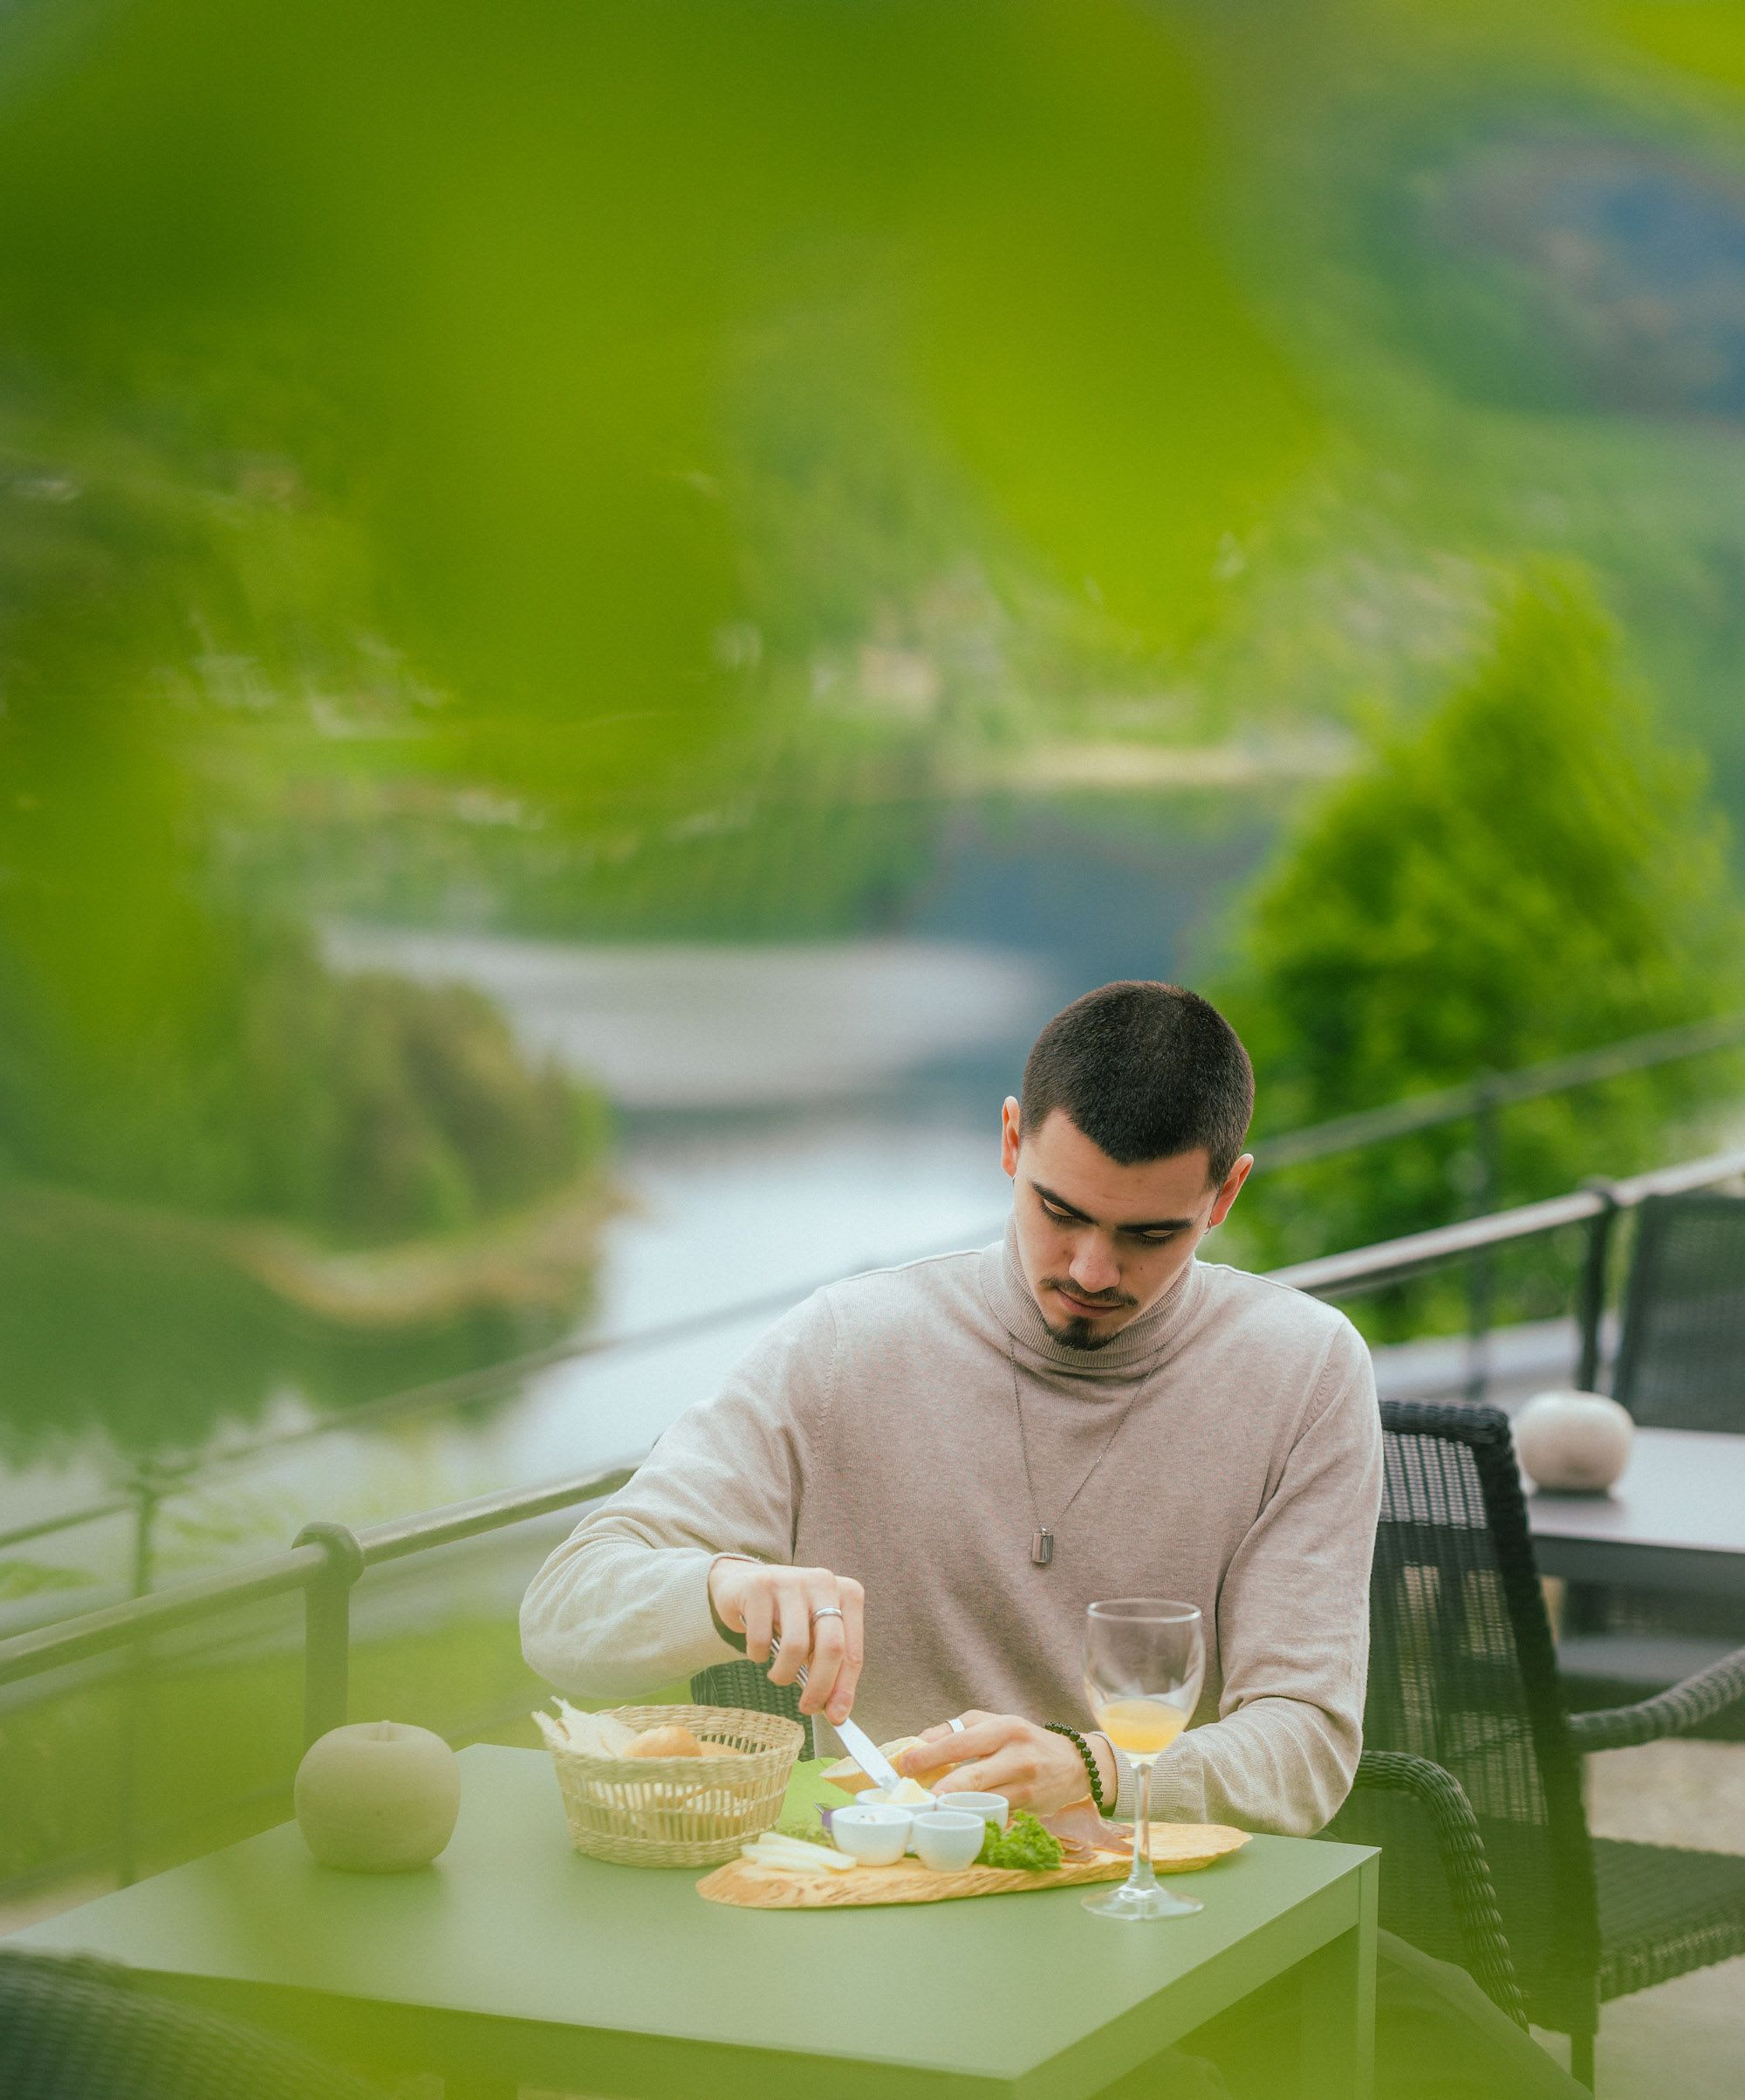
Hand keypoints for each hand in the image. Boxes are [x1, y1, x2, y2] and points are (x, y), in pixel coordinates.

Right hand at [706, 1559, 864, 1724]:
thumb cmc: (787, 1616)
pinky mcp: (760, 1585)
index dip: (845, 1688)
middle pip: (831, 1648)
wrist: (744, 1583)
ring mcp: (791, 1581)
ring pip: (795, 1646)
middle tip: (807, 1707)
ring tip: (778, 1674)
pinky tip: (758, 1649)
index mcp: (848, 1593)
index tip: (836, 1716)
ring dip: (784, 1673)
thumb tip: (836, 1711)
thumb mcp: (815, 1634)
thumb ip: (829, 1665)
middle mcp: (824, 1581)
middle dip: (819, 1687)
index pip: (852, 1650)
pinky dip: (758, 1655)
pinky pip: (761, 1639)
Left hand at [901, 1710, 1101, 1814]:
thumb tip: (919, 1741)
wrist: (1074, 1763)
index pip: (961, 1741)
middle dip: (941, 1788)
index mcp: (1003, 1728)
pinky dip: (975, 1814)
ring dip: (955, 1807)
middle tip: (916, 1796)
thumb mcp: (995, 1724)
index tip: (905, 1764)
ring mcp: (1024, 1783)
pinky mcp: (1029, 1806)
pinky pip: (995, 1812)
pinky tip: (958, 1816)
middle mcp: (1016, 1754)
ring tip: (931, 1808)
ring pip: (983, 1800)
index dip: (930, 1754)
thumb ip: (959, 1729)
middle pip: (972, 1776)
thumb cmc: (1024, 1741)